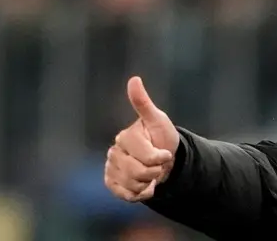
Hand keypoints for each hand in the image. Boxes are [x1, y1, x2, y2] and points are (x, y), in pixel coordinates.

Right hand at [105, 76, 179, 201]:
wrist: (163, 159)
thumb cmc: (161, 137)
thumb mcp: (157, 119)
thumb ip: (143, 103)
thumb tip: (134, 79)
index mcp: (125, 137)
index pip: (146, 157)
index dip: (160, 158)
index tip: (165, 154)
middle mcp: (114, 152)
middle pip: (138, 173)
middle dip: (155, 172)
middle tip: (158, 165)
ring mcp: (111, 168)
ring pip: (132, 185)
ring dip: (148, 183)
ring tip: (151, 174)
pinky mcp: (112, 184)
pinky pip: (126, 195)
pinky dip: (139, 193)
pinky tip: (144, 184)